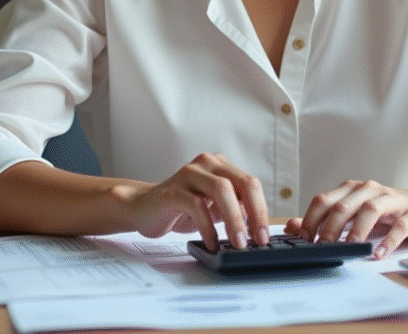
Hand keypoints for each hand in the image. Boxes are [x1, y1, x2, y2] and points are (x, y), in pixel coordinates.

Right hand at [117, 152, 269, 250]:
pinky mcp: (173, 190)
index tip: (265, 235)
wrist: (142, 208)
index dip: (262, 210)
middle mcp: (207, 164)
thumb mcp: (214, 208)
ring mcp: (189, 174)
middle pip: (242, 182)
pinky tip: (212, 243)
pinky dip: (208, 228)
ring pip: (222, 190)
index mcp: (220, 166)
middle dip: (255, 213)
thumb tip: (259, 228)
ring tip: (238, 243)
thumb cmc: (180, 209)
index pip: (250, 184)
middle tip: (257, 239)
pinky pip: (197, 206)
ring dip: (234, 220)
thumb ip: (235, 210)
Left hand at [284, 180, 407, 259]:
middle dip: (329, 227)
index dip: (311, 219)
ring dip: (356, 231)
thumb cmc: (388, 213)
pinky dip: (388, 241)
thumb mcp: (355, 214)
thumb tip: (292, 226)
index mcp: (353, 189)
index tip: (303, 240)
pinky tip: (378, 254)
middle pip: (344, 205)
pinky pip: (400, 226)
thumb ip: (325, 220)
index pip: (324, 200)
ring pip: (370, 210)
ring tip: (349, 249)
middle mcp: (370, 190)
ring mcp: (393, 200)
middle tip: (322, 247)